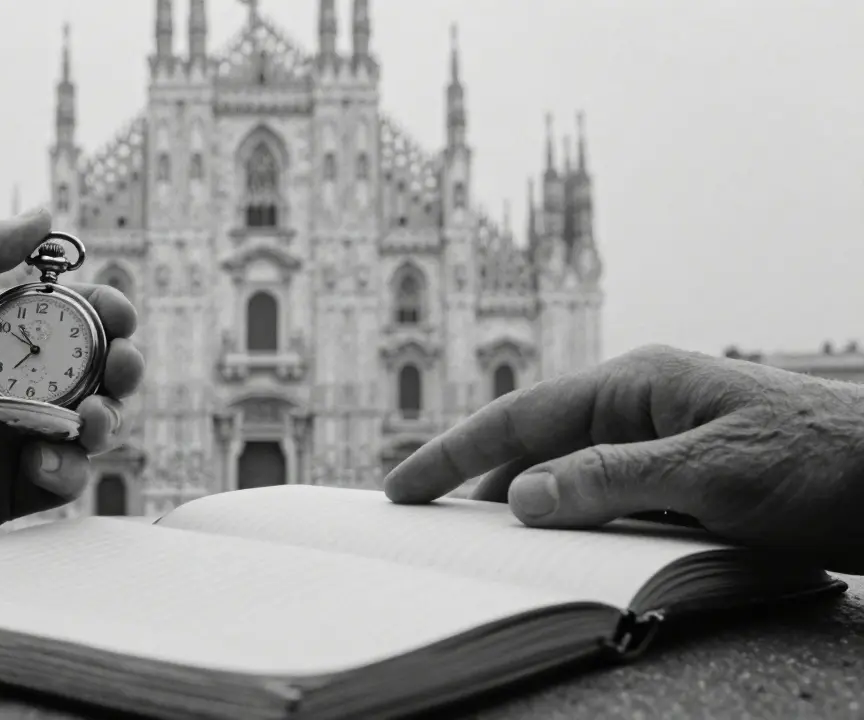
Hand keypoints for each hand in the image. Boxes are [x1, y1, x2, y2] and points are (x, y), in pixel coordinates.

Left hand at [0, 209, 143, 564]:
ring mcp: (0, 443)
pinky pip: (55, 482)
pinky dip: (65, 471)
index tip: (120, 315)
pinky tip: (41, 460)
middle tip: (123, 369)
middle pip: (89, 376)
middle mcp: (0, 387)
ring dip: (105, 421)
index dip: (103, 316)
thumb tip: (42, 214)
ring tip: (92, 419)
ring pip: (84, 430)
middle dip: (121, 369)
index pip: (66, 320)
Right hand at [383, 344, 863, 573]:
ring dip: (526, 505)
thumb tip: (520, 498)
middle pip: (535, 443)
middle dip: (477, 480)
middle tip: (422, 521)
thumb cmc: (822, 463)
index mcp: (638, 383)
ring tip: (477, 542)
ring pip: (568, 473)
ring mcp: (661, 442)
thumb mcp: (712, 472)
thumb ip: (611, 480)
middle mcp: (641, 406)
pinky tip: (559, 548)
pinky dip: (573, 521)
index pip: (522, 416)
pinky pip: (606, 498)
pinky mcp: (683, 478)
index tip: (401, 488)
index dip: (454, 453)